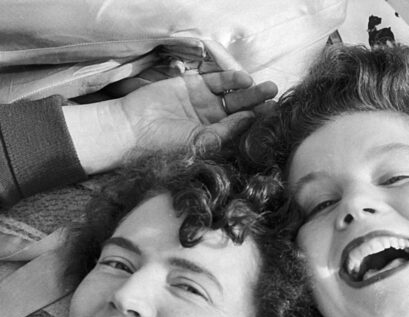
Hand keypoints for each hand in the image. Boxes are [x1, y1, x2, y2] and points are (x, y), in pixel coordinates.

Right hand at [63, 71, 277, 174]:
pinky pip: (216, 81)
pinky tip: (245, 80)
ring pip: (232, 96)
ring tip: (268, 88)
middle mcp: (210, 123)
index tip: (276, 120)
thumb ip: (225, 133)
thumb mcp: (199, 145)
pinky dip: (230, 79)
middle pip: (241, 112)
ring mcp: (202, 104)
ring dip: (250, 92)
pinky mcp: (192, 87)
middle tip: (277, 99)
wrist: (132, 129)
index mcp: (214, 141)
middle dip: (259, 106)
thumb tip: (249, 120)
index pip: (241, 132)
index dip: (258, 125)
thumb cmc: (163, 146)